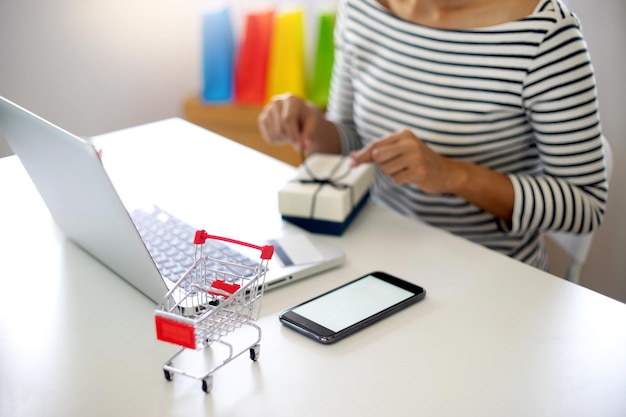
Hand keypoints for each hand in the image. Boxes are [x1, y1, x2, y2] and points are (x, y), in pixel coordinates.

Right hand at [258, 94, 322, 152]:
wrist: (301, 116)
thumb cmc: (308, 120)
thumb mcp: (313, 125)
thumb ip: (309, 135)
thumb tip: (303, 146)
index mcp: (291, 99)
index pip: (288, 119)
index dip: (294, 134)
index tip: (300, 146)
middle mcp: (277, 102)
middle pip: (280, 129)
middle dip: (290, 138)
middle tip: (299, 140)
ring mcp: (267, 110)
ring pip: (275, 135)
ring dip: (285, 139)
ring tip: (292, 133)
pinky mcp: (262, 120)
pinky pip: (269, 138)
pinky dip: (278, 141)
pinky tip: (285, 134)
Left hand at [351, 129, 514, 220]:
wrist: (447, 172)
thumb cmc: (419, 161)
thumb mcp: (399, 152)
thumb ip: (376, 153)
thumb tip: (352, 156)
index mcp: (404, 134)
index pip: (376, 145)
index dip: (362, 155)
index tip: (351, 163)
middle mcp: (409, 142)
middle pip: (378, 157)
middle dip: (383, 165)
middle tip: (397, 165)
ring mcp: (415, 156)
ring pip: (386, 169)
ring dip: (394, 173)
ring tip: (407, 170)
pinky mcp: (419, 171)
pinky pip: (396, 179)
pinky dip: (402, 180)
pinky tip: (413, 176)